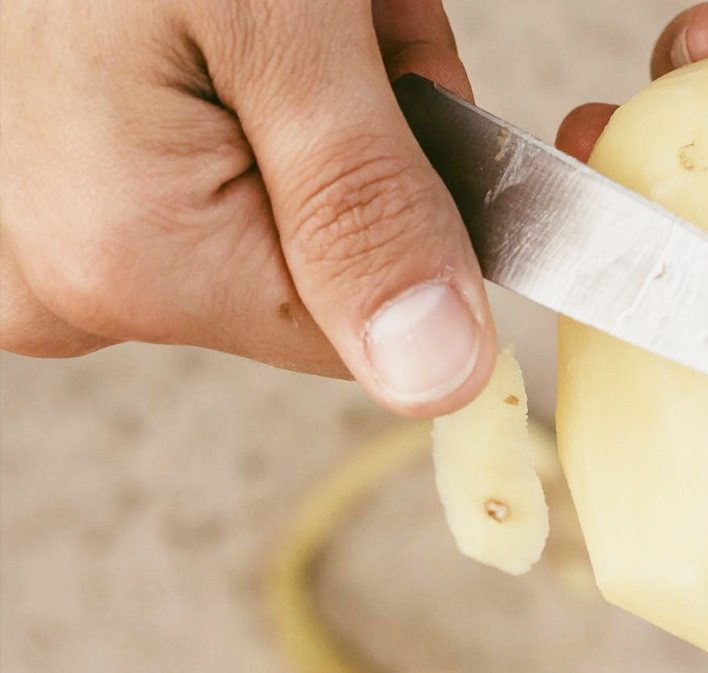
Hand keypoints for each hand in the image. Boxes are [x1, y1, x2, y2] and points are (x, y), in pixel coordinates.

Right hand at [0, 0, 495, 416]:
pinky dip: (260, 100)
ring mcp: (45, 237)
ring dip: (319, 109)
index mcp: (129, 260)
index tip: (399, 88)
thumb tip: (440, 377)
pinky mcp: (58, 191)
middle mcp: (66, 279)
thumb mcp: (285, 26)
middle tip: (329, 21)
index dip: (420, 214)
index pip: (362, 328)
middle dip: (362, 142)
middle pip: (316, 265)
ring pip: (273, 215)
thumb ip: (365, 209)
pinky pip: (206, 182)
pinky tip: (231, 28)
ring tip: (282, 9)